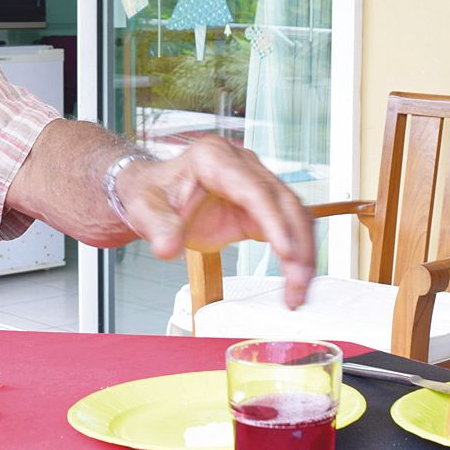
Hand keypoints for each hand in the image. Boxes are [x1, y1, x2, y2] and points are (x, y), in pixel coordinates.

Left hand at [117, 136, 315, 306]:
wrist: (155, 192)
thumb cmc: (152, 193)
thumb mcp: (145, 208)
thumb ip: (158, 227)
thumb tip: (167, 248)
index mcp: (215, 159)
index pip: (254, 190)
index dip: (274, 221)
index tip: (286, 253)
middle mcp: (243, 165)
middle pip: (285, 202)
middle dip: (298, 245)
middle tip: (297, 285)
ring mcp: (257, 182)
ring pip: (296, 214)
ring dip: (304, 252)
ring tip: (298, 290)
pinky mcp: (262, 204)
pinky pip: (290, 225)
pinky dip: (297, 252)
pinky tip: (295, 279)